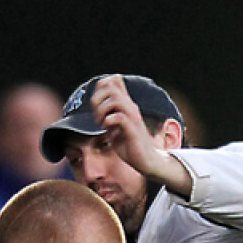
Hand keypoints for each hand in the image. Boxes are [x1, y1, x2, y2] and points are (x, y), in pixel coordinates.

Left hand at [90, 76, 191, 197]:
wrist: (146, 161)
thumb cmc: (130, 146)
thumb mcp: (116, 128)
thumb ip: (109, 117)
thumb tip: (97, 111)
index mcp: (126, 105)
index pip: (114, 81)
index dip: (100, 88)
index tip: (96, 105)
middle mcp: (130, 107)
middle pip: (111, 87)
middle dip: (97, 99)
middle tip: (96, 116)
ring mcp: (133, 117)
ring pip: (115, 99)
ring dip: (102, 110)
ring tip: (101, 123)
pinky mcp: (133, 130)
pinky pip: (119, 117)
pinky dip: (108, 121)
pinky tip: (107, 129)